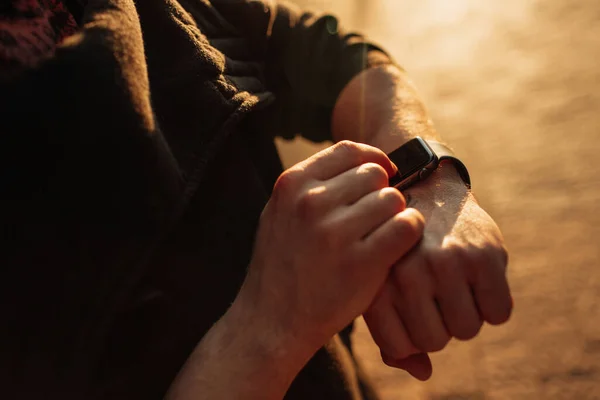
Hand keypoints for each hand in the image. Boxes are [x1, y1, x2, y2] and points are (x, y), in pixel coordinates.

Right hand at [236, 141, 424, 355]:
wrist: (271, 321)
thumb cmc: (282, 265)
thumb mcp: (281, 212)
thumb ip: (313, 185)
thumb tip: (366, 162)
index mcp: (292, 184)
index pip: (349, 150)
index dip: (372, 160)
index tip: (381, 176)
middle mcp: (312, 202)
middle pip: (374, 174)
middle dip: (379, 193)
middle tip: (372, 220)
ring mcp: (335, 232)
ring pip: (393, 199)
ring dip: (394, 216)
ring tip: (378, 237)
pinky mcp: (361, 262)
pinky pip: (406, 226)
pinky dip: (409, 233)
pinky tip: (395, 247)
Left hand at [364, 163, 511, 379]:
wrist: (426, 189)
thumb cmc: (398, 249)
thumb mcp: (382, 286)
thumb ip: (393, 336)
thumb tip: (422, 373)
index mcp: (377, 281)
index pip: (400, 346)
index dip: (411, 334)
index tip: (411, 308)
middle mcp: (408, 273)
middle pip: (435, 341)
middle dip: (438, 324)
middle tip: (435, 292)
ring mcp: (447, 262)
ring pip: (467, 330)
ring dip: (465, 313)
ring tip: (453, 283)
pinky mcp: (484, 255)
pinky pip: (498, 313)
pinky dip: (493, 303)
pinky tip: (477, 277)